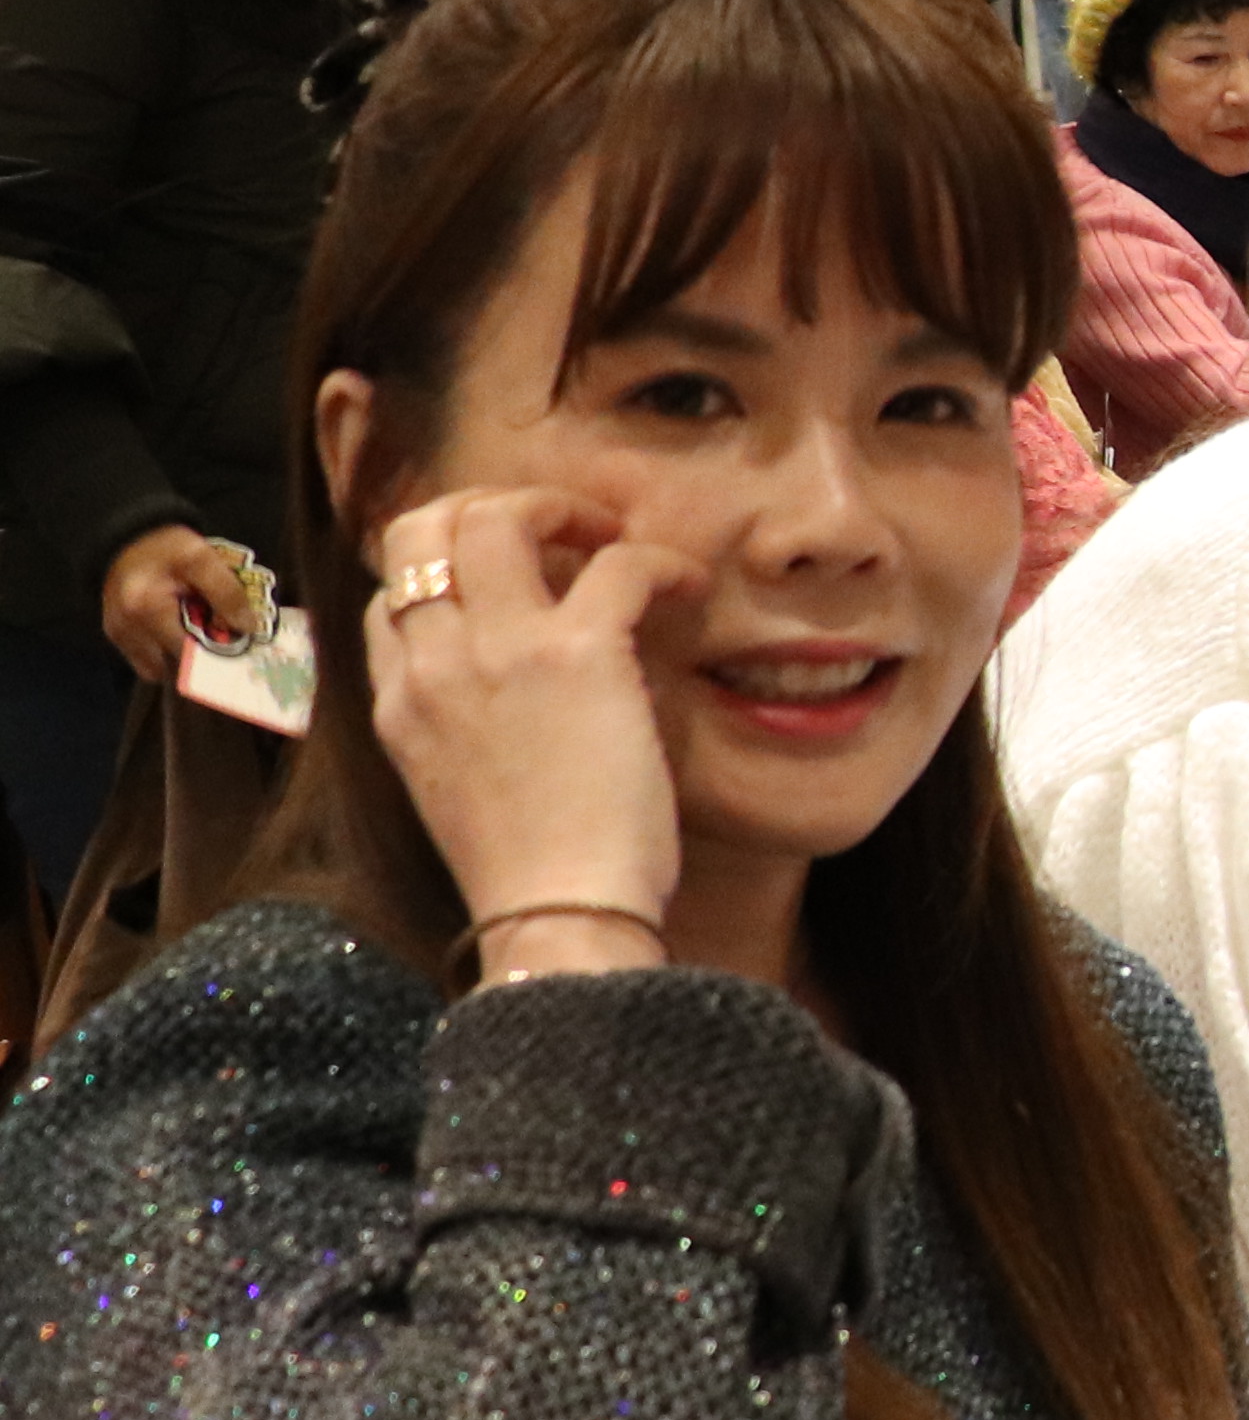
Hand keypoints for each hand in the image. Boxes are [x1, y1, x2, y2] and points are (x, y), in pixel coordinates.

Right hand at [94, 525, 256, 681]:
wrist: (128, 538)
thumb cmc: (166, 547)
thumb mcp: (202, 558)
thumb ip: (227, 592)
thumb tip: (247, 628)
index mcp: (147, 609)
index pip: (187, 655)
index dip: (215, 656)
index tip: (236, 648)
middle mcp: (126, 629)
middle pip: (173, 667)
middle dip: (200, 659)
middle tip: (220, 639)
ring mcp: (118, 635)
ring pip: (159, 668)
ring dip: (181, 657)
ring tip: (197, 632)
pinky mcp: (116, 635)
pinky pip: (146, 660)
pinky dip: (165, 651)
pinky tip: (179, 630)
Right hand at [364, 490, 706, 963]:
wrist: (557, 913)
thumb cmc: (529, 872)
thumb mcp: (455, 790)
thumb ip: (462, 725)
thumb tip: (517, 684)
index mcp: (398, 703)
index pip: (390, 594)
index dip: (448, 566)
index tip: (515, 575)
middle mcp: (431, 664)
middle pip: (420, 529)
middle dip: (488, 506)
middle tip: (559, 530)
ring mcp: (496, 652)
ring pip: (493, 517)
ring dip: (562, 509)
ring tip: (612, 538)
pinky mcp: (576, 653)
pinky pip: (616, 564)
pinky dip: (659, 560)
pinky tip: (687, 586)